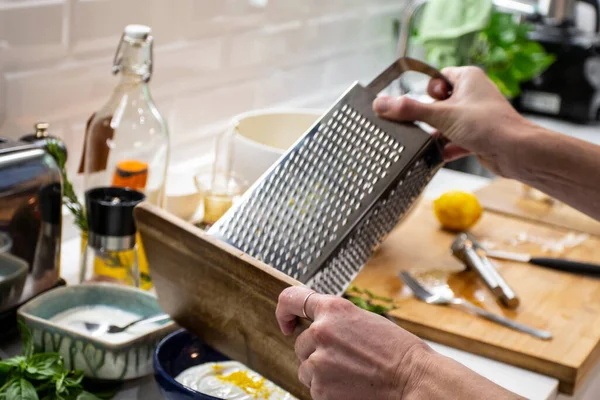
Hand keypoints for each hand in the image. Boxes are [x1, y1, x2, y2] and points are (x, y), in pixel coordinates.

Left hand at [276, 286, 432, 399]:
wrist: (413, 380)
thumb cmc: (398, 352)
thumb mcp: (365, 321)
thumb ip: (337, 321)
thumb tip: (317, 327)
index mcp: (333, 309)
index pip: (291, 299)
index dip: (284, 312)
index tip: (286, 323)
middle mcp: (321, 332)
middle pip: (302, 344)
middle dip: (317, 352)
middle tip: (346, 360)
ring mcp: (318, 362)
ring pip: (306, 368)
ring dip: (322, 372)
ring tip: (353, 374)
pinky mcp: (320, 388)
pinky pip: (314, 388)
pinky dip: (328, 390)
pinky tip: (352, 386)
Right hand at [373, 66, 532, 175]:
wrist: (517, 152)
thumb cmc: (486, 125)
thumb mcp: (441, 115)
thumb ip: (409, 110)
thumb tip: (380, 104)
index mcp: (468, 78)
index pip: (438, 77)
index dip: (426, 90)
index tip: (418, 102)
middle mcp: (473, 94)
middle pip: (438, 103)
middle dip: (428, 117)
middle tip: (419, 125)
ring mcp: (475, 117)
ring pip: (446, 123)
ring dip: (436, 134)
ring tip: (426, 142)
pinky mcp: (478, 137)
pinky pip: (454, 140)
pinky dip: (446, 148)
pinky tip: (437, 156)